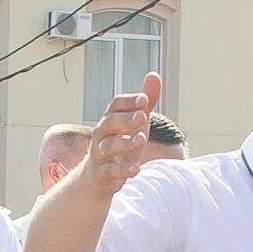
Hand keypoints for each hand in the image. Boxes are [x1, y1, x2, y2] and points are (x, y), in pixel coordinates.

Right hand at [79, 73, 163, 192]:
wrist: (98, 176)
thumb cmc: (119, 143)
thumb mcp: (134, 123)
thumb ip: (144, 102)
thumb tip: (154, 75)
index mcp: (110, 119)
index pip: (115, 105)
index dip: (129, 102)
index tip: (144, 100)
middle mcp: (101, 134)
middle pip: (109, 123)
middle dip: (125, 119)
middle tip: (143, 117)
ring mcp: (99, 154)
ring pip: (108, 146)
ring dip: (124, 143)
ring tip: (141, 140)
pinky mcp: (102, 174)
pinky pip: (110, 171)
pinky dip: (122, 170)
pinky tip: (136, 169)